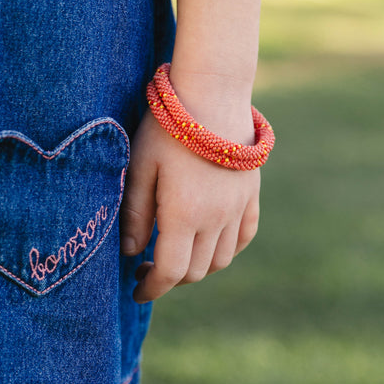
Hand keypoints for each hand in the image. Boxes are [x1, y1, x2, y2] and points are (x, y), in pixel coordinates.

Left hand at [119, 108, 260, 303]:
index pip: (171, 272)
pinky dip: (226, 249)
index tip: (137, 290)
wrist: (212, 93)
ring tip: (175, 253)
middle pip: (196, 271)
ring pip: (220, 259)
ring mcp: (237, 207)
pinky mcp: (250, 194)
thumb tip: (133, 253)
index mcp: (184, 215)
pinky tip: (207, 241)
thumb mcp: (139, 168)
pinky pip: (243, 236)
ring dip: (197, 266)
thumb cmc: (167, 128)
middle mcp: (216, 218)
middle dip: (170, 278)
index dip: (152, 289)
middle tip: (147, 266)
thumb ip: (135, 215)